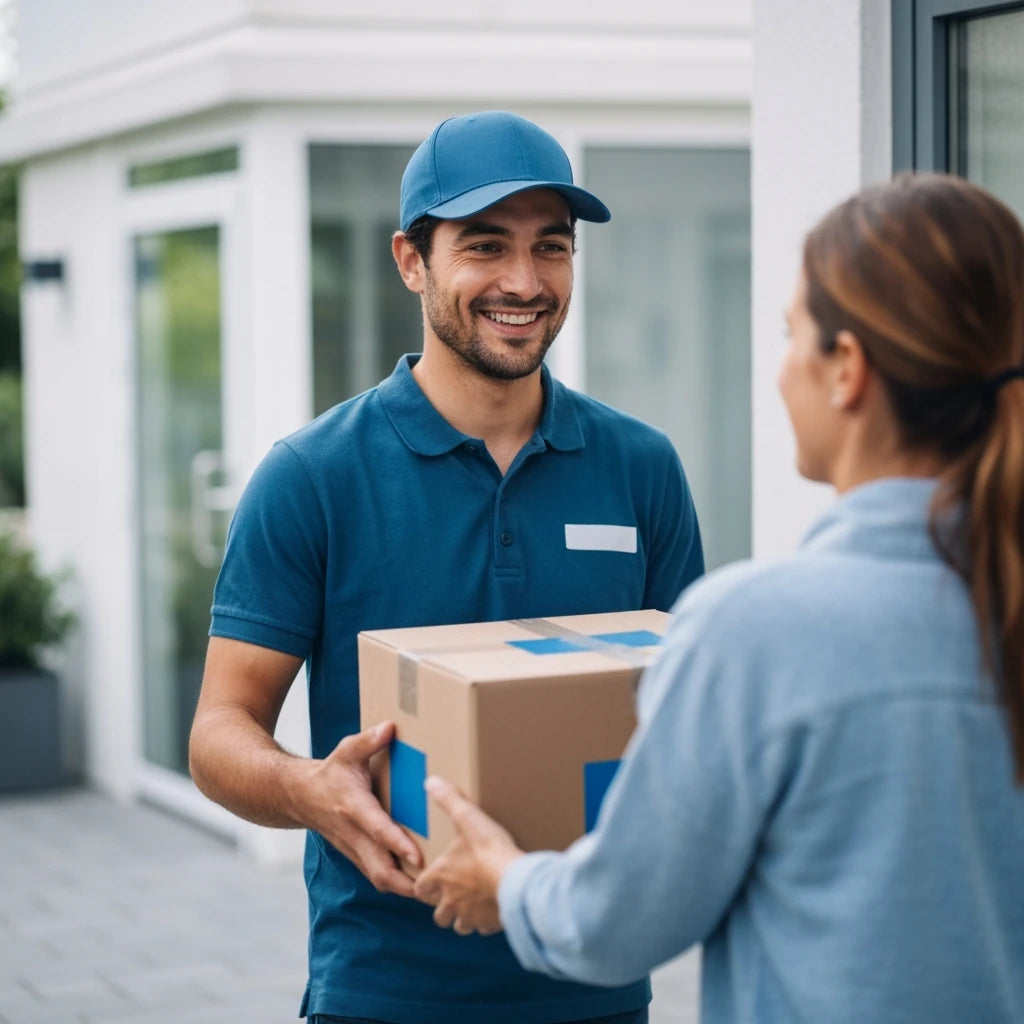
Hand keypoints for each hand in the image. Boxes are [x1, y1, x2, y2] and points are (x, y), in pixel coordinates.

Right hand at [301, 721, 422, 897]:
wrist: (300, 796)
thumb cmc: (330, 772)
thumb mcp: (347, 750)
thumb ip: (368, 741)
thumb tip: (390, 727)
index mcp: (353, 806)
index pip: (377, 829)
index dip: (397, 844)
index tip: (419, 856)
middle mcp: (352, 833)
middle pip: (378, 868)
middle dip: (405, 882)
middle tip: (435, 887)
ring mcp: (353, 848)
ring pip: (377, 877)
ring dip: (403, 888)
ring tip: (434, 893)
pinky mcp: (356, 855)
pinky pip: (376, 874)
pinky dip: (396, 883)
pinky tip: (419, 886)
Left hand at [413, 776, 523, 935]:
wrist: (517, 880)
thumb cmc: (489, 849)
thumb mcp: (468, 817)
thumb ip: (449, 799)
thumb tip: (430, 781)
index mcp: (440, 877)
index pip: (420, 889)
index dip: (423, 885)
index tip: (430, 879)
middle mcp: (450, 901)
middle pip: (438, 914)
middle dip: (443, 906)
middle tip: (453, 893)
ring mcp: (470, 916)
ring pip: (459, 925)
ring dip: (462, 917)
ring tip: (472, 904)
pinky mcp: (489, 924)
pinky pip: (483, 929)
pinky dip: (485, 922)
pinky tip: (493, 909)